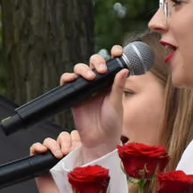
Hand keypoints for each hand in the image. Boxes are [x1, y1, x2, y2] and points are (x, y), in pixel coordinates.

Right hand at [30, 130, 80, 192]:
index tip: (77, 149)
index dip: (75, 140)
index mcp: (73, 151)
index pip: (74, 136)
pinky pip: (35, 148)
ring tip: (58, 155)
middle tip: (67, 152)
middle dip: (65, 142)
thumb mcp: (81, 171)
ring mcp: (49, 155)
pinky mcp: (38, 159)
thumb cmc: (72, 187)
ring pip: (49, 140)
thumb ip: (83, 159)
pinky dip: (38, 147)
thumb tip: (87, 149)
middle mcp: (61, 151)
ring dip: (54, 145)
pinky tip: (43, 151)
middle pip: (62, 136)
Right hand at [60, 47, 127, 161]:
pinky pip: (68, 81)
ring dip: (84, 69)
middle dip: (98, 61)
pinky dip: (68, 77)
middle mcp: (98, 83)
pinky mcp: (74, 95)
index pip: (112, 64)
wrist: (99, 140)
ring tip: (90, 78)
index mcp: (111, 83)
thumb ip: (118, 86)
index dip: (115, 55)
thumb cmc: (112, 124)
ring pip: (81, 69)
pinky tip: (73, 79)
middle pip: (95, 62)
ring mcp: (86, 88)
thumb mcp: (117, 104)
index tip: (118, 52)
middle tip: (101, 71)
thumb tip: (124, 69)